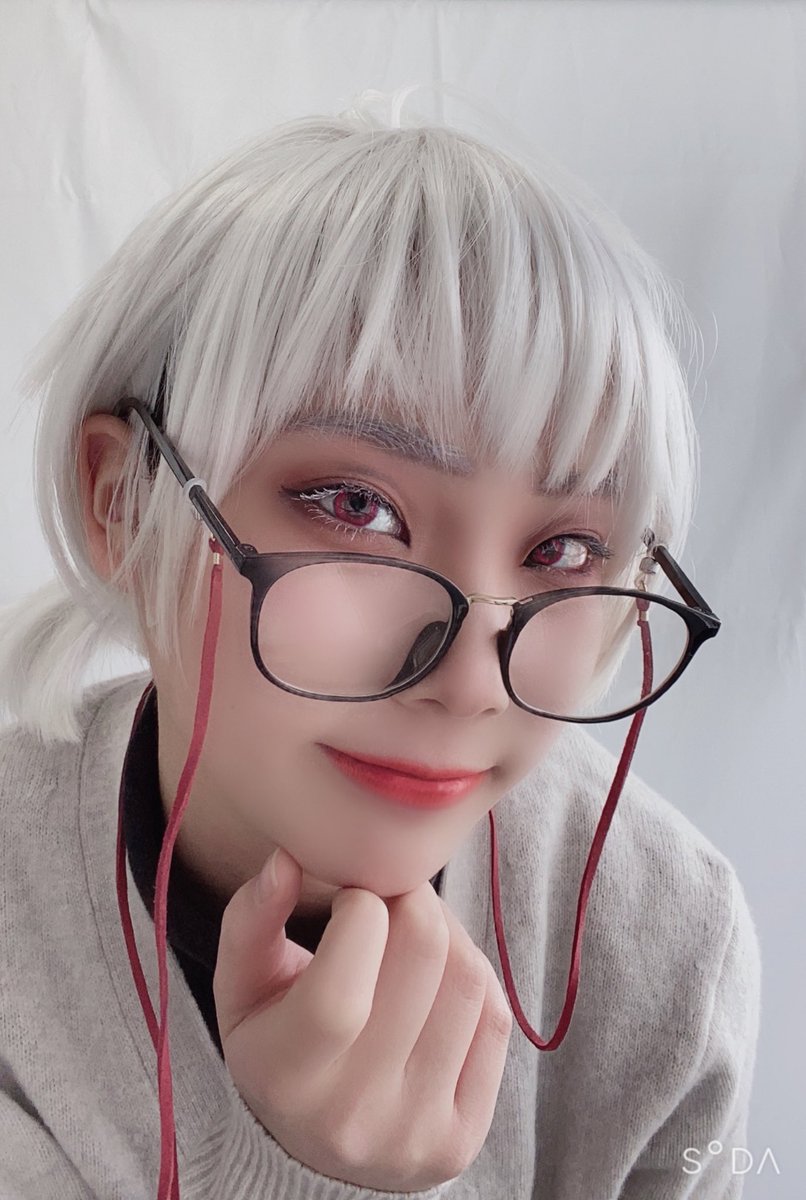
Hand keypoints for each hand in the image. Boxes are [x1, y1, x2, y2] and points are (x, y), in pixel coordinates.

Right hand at [213, 846, 513, 1191]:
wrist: (317, 1153)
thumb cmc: (277, 1046)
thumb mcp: (242, 988)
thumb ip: (251, 919)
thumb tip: (287, 860)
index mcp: (286, 1079)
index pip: (340, 990)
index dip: (360, 911)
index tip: (351, 895)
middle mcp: (353, 1116)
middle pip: (423, 956)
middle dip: (412, 900)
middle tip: (391, 896)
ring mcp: (416, 1131)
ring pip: (466, 977)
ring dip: (447, 929)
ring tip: (414, 929)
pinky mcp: (464, 1134)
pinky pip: (495, 1015)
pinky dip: (472, 974)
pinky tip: (438, 977)